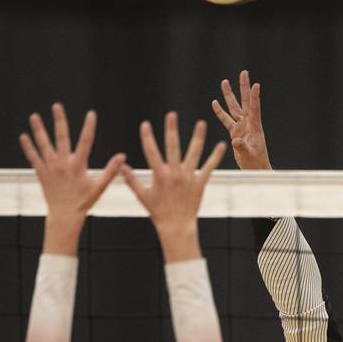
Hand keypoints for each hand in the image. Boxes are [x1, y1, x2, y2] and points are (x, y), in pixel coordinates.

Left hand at [20, 103, 124, 221]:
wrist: (65, 215)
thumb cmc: (83, 202)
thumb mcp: (100, 187)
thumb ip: (111, 171)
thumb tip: (122, 157)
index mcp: (79, 165)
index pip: (86, 141)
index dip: (89, 127)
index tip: (91, 114)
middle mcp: (63, 163)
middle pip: (61, 137)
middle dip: (59, 120)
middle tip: (56, 106)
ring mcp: (51, 167)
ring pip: (44, 144)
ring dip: (39, 129)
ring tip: (34, 116)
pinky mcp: (42, 173)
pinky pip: (33, 157)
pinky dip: (28, 147)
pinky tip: (24, 136)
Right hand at [121, 113, 225, 258]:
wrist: (176, 226)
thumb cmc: (158, 212)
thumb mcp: (142, 196)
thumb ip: (132, 179)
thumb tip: (121, 165)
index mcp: (159, 175)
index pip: (151, 151)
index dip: (147, 137)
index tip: (145, 124)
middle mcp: (175, 173)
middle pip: (172, 146)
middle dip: (171, 129)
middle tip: (171, 114)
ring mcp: (189, 177)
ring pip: (194, 153)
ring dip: (197, 137)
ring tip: (201, 123)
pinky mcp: (200, 183)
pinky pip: (209, 167)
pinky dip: (216, 156)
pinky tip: (222, 145)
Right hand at [211, 69, 271, 169]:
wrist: (255, 169)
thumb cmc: (255, 162)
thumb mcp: (249, 155)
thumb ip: (242, 147)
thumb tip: (235, 140)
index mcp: (254, 127)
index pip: (254, 109)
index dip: (254, 97)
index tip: (256, 84)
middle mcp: (248, 123)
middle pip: (244, 102)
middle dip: (243, 87)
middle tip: (244, 72)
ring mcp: (241, 127)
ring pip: (234, 108)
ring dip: (229, 95)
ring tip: (225, 82)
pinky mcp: (235, 132)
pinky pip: (226, 119)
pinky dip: (220, 112)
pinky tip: (215, 102)